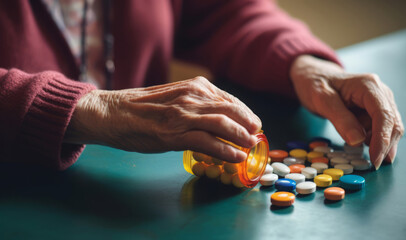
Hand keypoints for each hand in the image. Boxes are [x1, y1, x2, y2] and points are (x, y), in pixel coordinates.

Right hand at [65, 77, 261, 162]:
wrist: (112, 112)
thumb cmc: (141, 107)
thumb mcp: (174, 96)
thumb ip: (196, 102)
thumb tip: (218, 116)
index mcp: (194, 86)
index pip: (229, 99)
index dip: (245, 113)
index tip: (253, 123)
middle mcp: (191, 97)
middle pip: (231, 110)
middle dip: (248, 124)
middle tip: (256, 136)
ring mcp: (183, 115)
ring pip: (223, 124)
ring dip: (241, 137)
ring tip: (251, 146)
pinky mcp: (173, 134)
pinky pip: (207, 142)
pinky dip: (225, 150)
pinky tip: (236, 157)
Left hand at [290, 55, 403, 169]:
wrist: (313, 74)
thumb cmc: (315, 83)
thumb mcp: (321, 99)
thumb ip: (340, 118)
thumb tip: (358, 141)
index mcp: (368, 85)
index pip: (383, 115)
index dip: (382, 139)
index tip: (375, 159)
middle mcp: (380, 92)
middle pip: (392, 123)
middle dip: (386, 145)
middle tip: (373, 165)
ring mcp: (380, 100)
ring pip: (390, 127)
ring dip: (382, 143)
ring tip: (365, 154)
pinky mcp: (375, 109)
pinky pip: (381, 127)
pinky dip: (375, 139)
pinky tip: (364, 145)